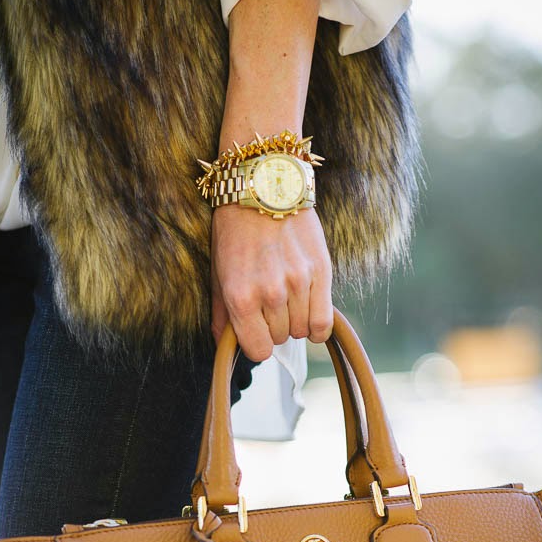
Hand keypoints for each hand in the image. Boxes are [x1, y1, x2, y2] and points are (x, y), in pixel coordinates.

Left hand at [210, 202, 332, 360]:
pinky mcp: (320, 272)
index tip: (257, 333)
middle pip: (280, 339)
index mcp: (240, 297)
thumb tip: (224, 346)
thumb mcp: (218, 274)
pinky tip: (310, 317)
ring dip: (294, 321)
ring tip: (287, 299)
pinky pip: (324, 322)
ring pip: (301, 330)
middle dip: (274, 327)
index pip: (258, 351)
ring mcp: (297, 283)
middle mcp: (270, 293)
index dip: (257, 345)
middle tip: (269, 304)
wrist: (263, 189)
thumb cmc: (235, 233)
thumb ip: (221, 316)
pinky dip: (317, 327)